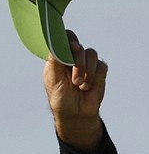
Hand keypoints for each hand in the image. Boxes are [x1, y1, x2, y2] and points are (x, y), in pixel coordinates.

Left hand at [43, 31, 107, 153]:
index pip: (65, 39)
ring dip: (86, 71)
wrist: (75, 114)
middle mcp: (73, 57)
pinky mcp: (99, 71)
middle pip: (79, 47)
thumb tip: (55, 43)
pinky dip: (94, 78)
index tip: (73, 48)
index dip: (69, 39)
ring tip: (79, 85)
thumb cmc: (60, 98)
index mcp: (59, 57)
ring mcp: (87, 63)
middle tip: (74, 80)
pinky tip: (87, 87)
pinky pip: (101, 66)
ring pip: (91, 54)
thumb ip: (54, 60)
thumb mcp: (53, 80)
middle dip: (78, 63)